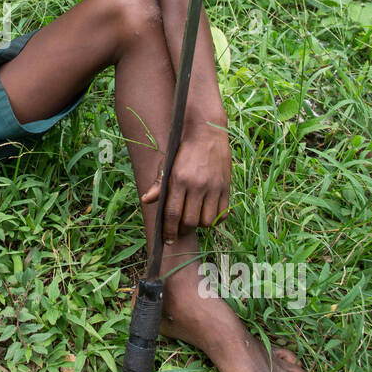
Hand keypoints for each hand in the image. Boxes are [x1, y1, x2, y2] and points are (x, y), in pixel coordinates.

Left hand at [140, 121, 230, 240]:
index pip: (172, 213)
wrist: (207, 131)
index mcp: (179, 179)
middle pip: (190, 221)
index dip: (169, 231)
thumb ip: (159, 184)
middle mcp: (197, 185)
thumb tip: (146, 200)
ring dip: (199, 225)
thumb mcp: (167, 163)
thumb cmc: (183, 149)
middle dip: (183, 230)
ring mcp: (213, 186)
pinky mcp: (226, 186)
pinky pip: (222, 214)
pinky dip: (215, 219)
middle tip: (180, 230)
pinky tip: (208, 214)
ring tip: (194, 219)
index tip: (168, 240)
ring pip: (206, 221)